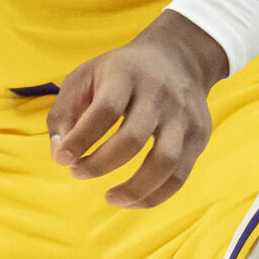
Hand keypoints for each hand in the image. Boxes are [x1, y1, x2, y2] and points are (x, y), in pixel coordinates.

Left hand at [46, 10, 225, 206]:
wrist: (178, 58)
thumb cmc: (119, 72)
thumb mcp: (85, 76)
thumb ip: (64, 112)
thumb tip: (59, 154)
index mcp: (125, 75)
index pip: (104, 110)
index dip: (81, 139)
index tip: (61, 159)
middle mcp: (158, 95)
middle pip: (133, 138)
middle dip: (101, 164)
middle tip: (77, 172)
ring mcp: (183, 116)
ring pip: (165, 161)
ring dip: (135, 188)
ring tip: (110, 198)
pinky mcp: (199, 135)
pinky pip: (180, 175)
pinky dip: (156, 195)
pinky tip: (132, 200)